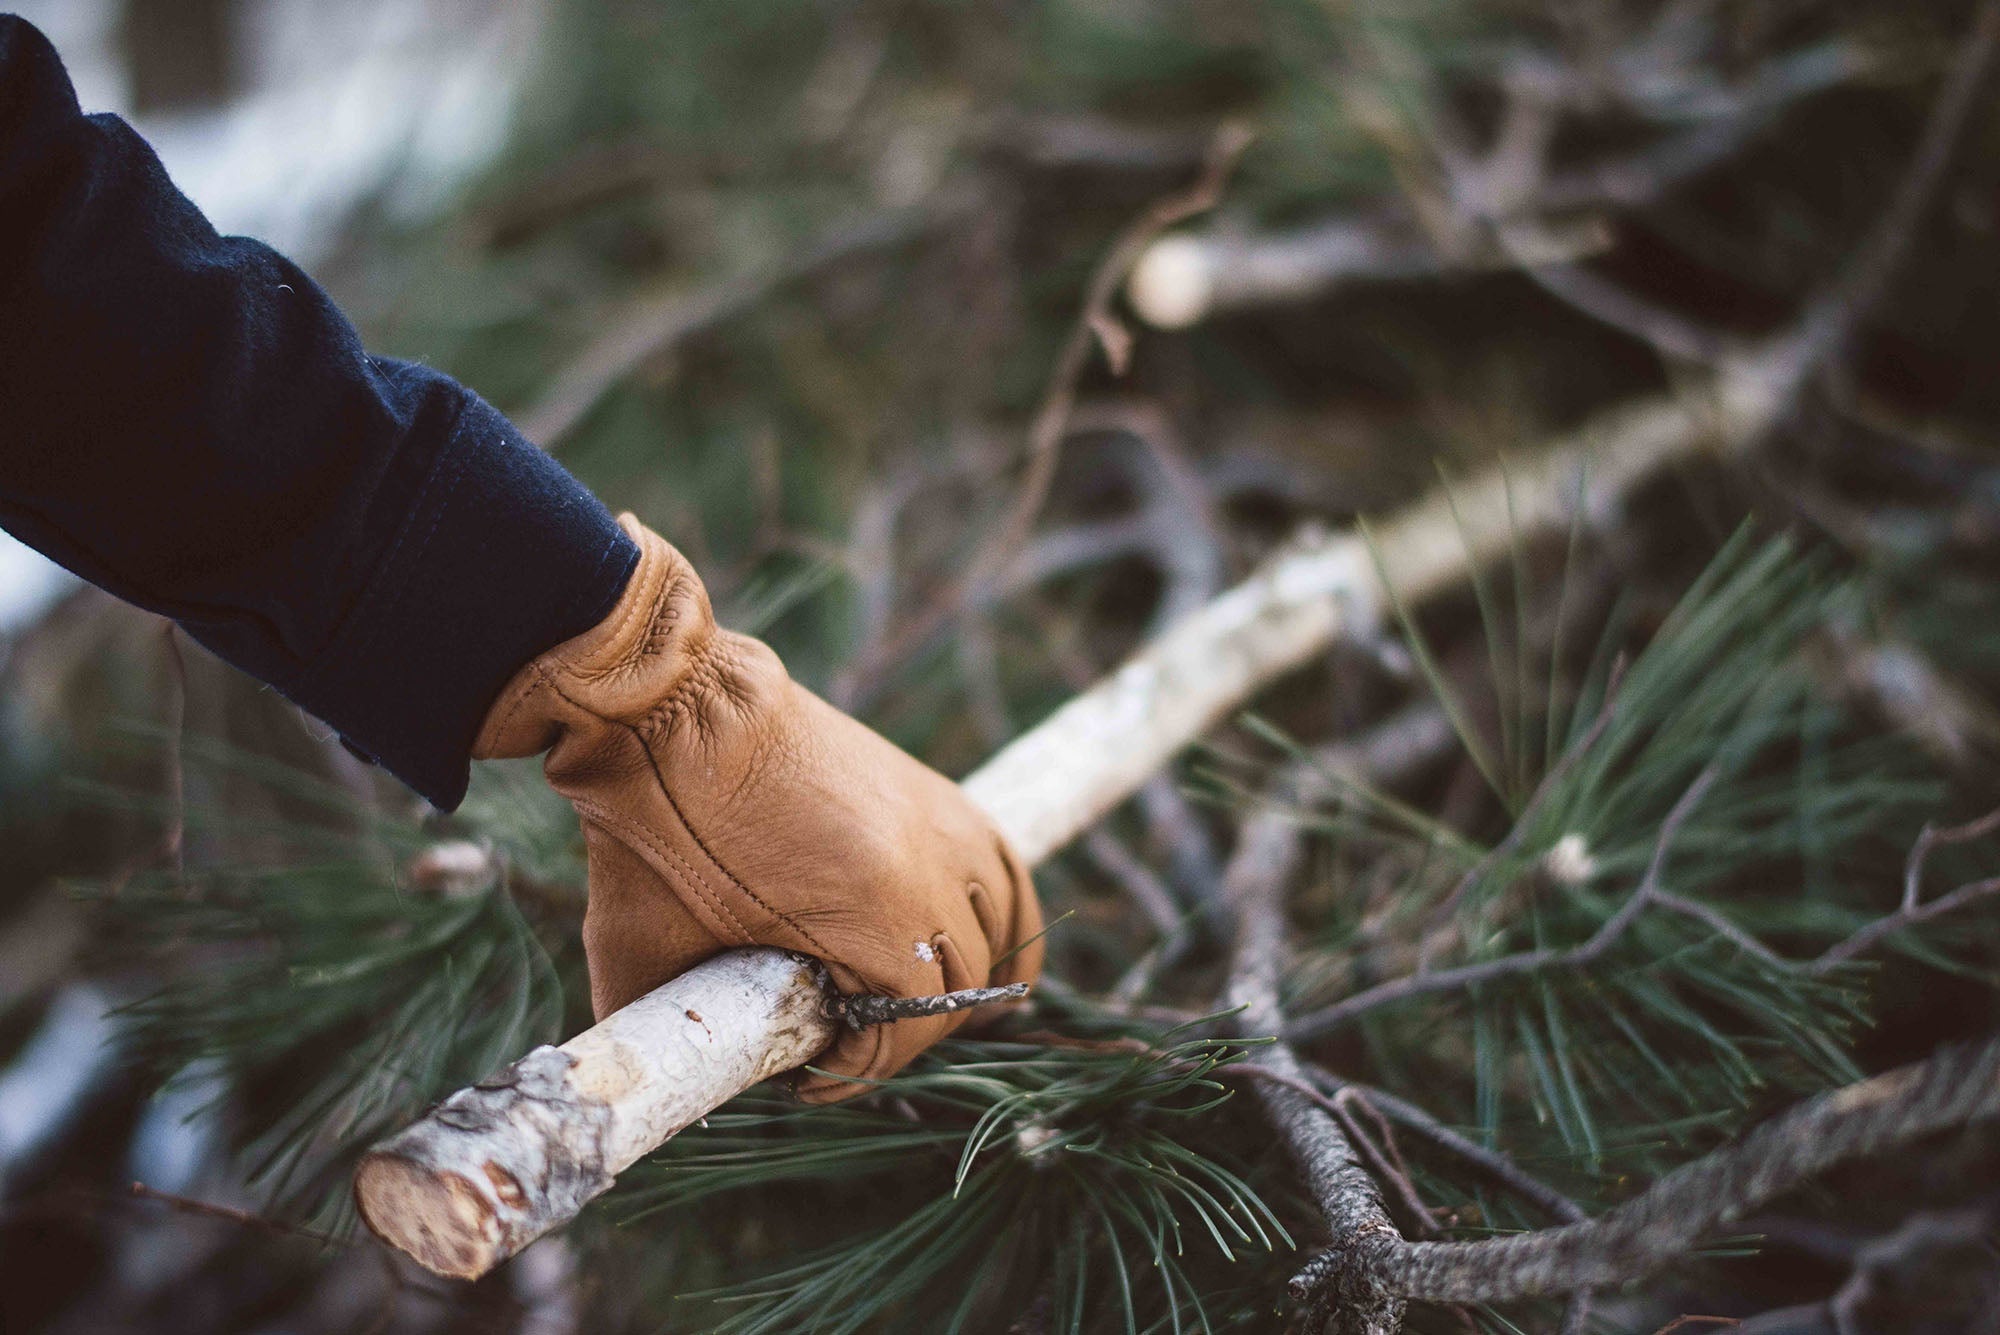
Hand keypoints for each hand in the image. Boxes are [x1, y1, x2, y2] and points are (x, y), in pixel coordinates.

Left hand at [474, 516, 1042, 1099]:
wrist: (671, 712)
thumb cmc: (655, 835)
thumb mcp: (649, 953)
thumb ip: (680, 1027)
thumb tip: (682, 1087)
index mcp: (874, 910)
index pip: (909, 1027)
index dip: (862, 1068)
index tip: (810, 1075)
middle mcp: (930, 866)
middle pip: (960, 986)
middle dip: (905, 1031)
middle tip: (843, 1041)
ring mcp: (941, 824)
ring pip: (1002, 930)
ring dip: (967, 980)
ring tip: (912, 1005)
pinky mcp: (937, 795)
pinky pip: (1004, 871)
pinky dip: (999, 917)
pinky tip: (972, 945)